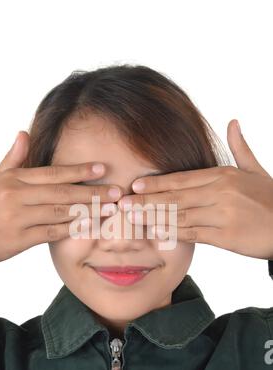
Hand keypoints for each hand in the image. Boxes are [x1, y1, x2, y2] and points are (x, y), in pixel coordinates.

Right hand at [0, 132, 121, 266]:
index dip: (79, 170)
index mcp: (14, 179)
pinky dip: (72, 229)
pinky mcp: (20, 239)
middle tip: (117, 192)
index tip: (102, 169)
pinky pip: (52, 233)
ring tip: (110, 209)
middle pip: (62, 193)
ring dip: (88, 211)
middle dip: (92, 192)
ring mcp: (18, 218)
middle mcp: (17, 196)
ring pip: (60, 213)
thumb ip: (14, 158)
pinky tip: (90, 226)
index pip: (52, 173)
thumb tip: (24, 133)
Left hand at [118, 119, 272, 259]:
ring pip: (180, 215)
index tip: (134, 186)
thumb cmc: (270, 198)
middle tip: (122, 204)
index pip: (182, 178)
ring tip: (132, 219)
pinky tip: (156, 234)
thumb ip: (240, 147)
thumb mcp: (255, 169)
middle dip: (146, 201)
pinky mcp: (226, 235)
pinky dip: (173, 234)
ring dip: (154, 217)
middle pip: (176, 197)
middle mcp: (220, 192)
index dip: (156, 183)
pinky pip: (193, 234)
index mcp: (223, 175)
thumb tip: (233, 122)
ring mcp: (223, 213)